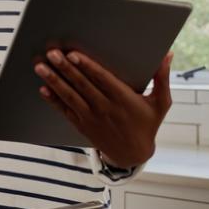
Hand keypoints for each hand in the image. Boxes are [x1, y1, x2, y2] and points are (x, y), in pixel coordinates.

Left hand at [35, 50, 172, 168]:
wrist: (133, 154)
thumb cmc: (147, 124)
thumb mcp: (161, 103)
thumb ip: (162, 78)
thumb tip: (168, 54)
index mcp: (124, 99)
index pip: (102, 79)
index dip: (87, 66)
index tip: (73, 54)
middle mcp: (105, 108)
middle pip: (82, 85)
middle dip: (65, 68)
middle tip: (51, 54)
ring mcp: (92, 117)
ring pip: (70, 96)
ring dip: (54, 81)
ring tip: (40, 67)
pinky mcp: (82, 125)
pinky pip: (65, 111)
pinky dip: (53, 100)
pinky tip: (43, 89)